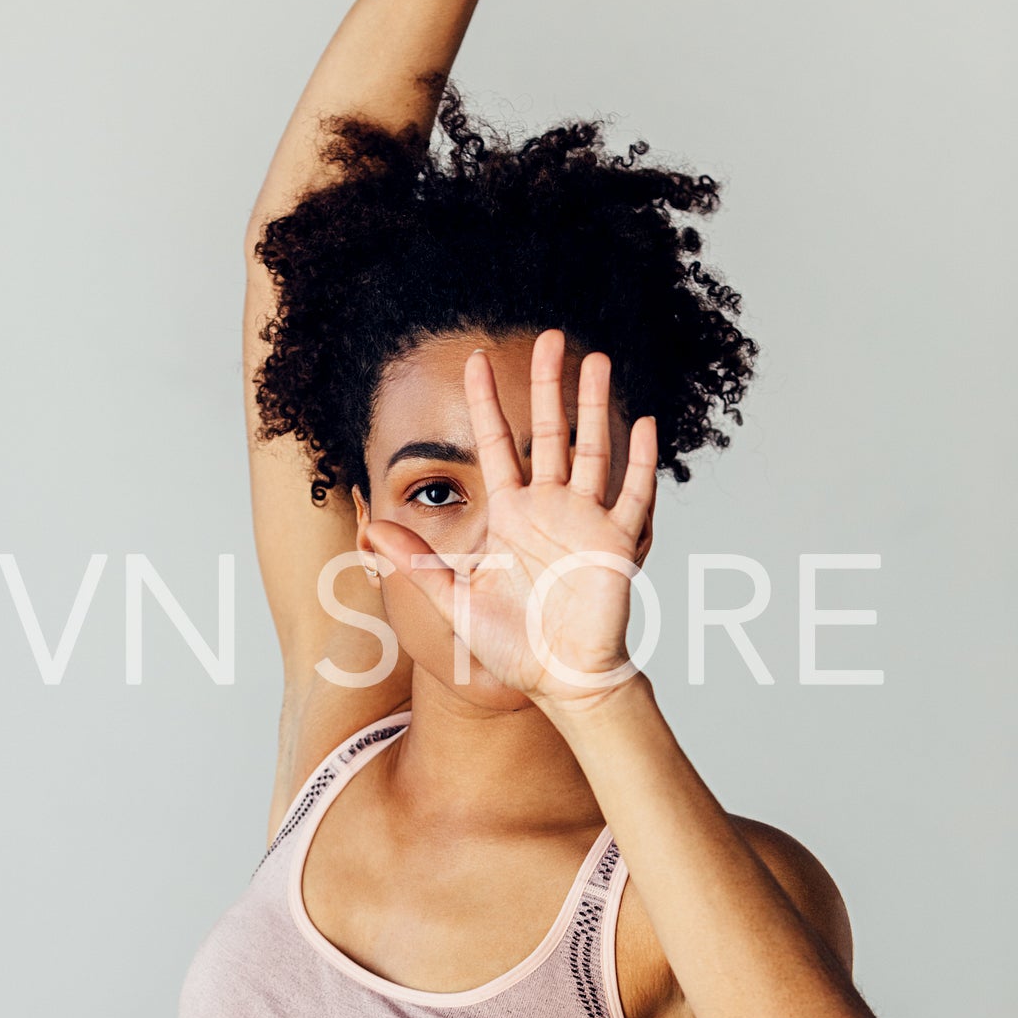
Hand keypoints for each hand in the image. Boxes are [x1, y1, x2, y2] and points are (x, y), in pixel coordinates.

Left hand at [365, 334, 657, 715]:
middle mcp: (549, 509)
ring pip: (593, 450)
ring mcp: (585, 522)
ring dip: (595, 406)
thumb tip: (373, 527)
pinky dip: (640, 461)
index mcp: (511, 514)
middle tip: (552, 337)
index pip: (497, 443)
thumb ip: (416, 562)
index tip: (475, 359)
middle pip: (551, 432)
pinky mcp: (615, 544)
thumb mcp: (453, 600)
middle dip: (550, 385)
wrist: (559, 681)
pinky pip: (631, 495)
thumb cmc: (511, 646)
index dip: (486, 402)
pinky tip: (644, 425)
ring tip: (597, 360)